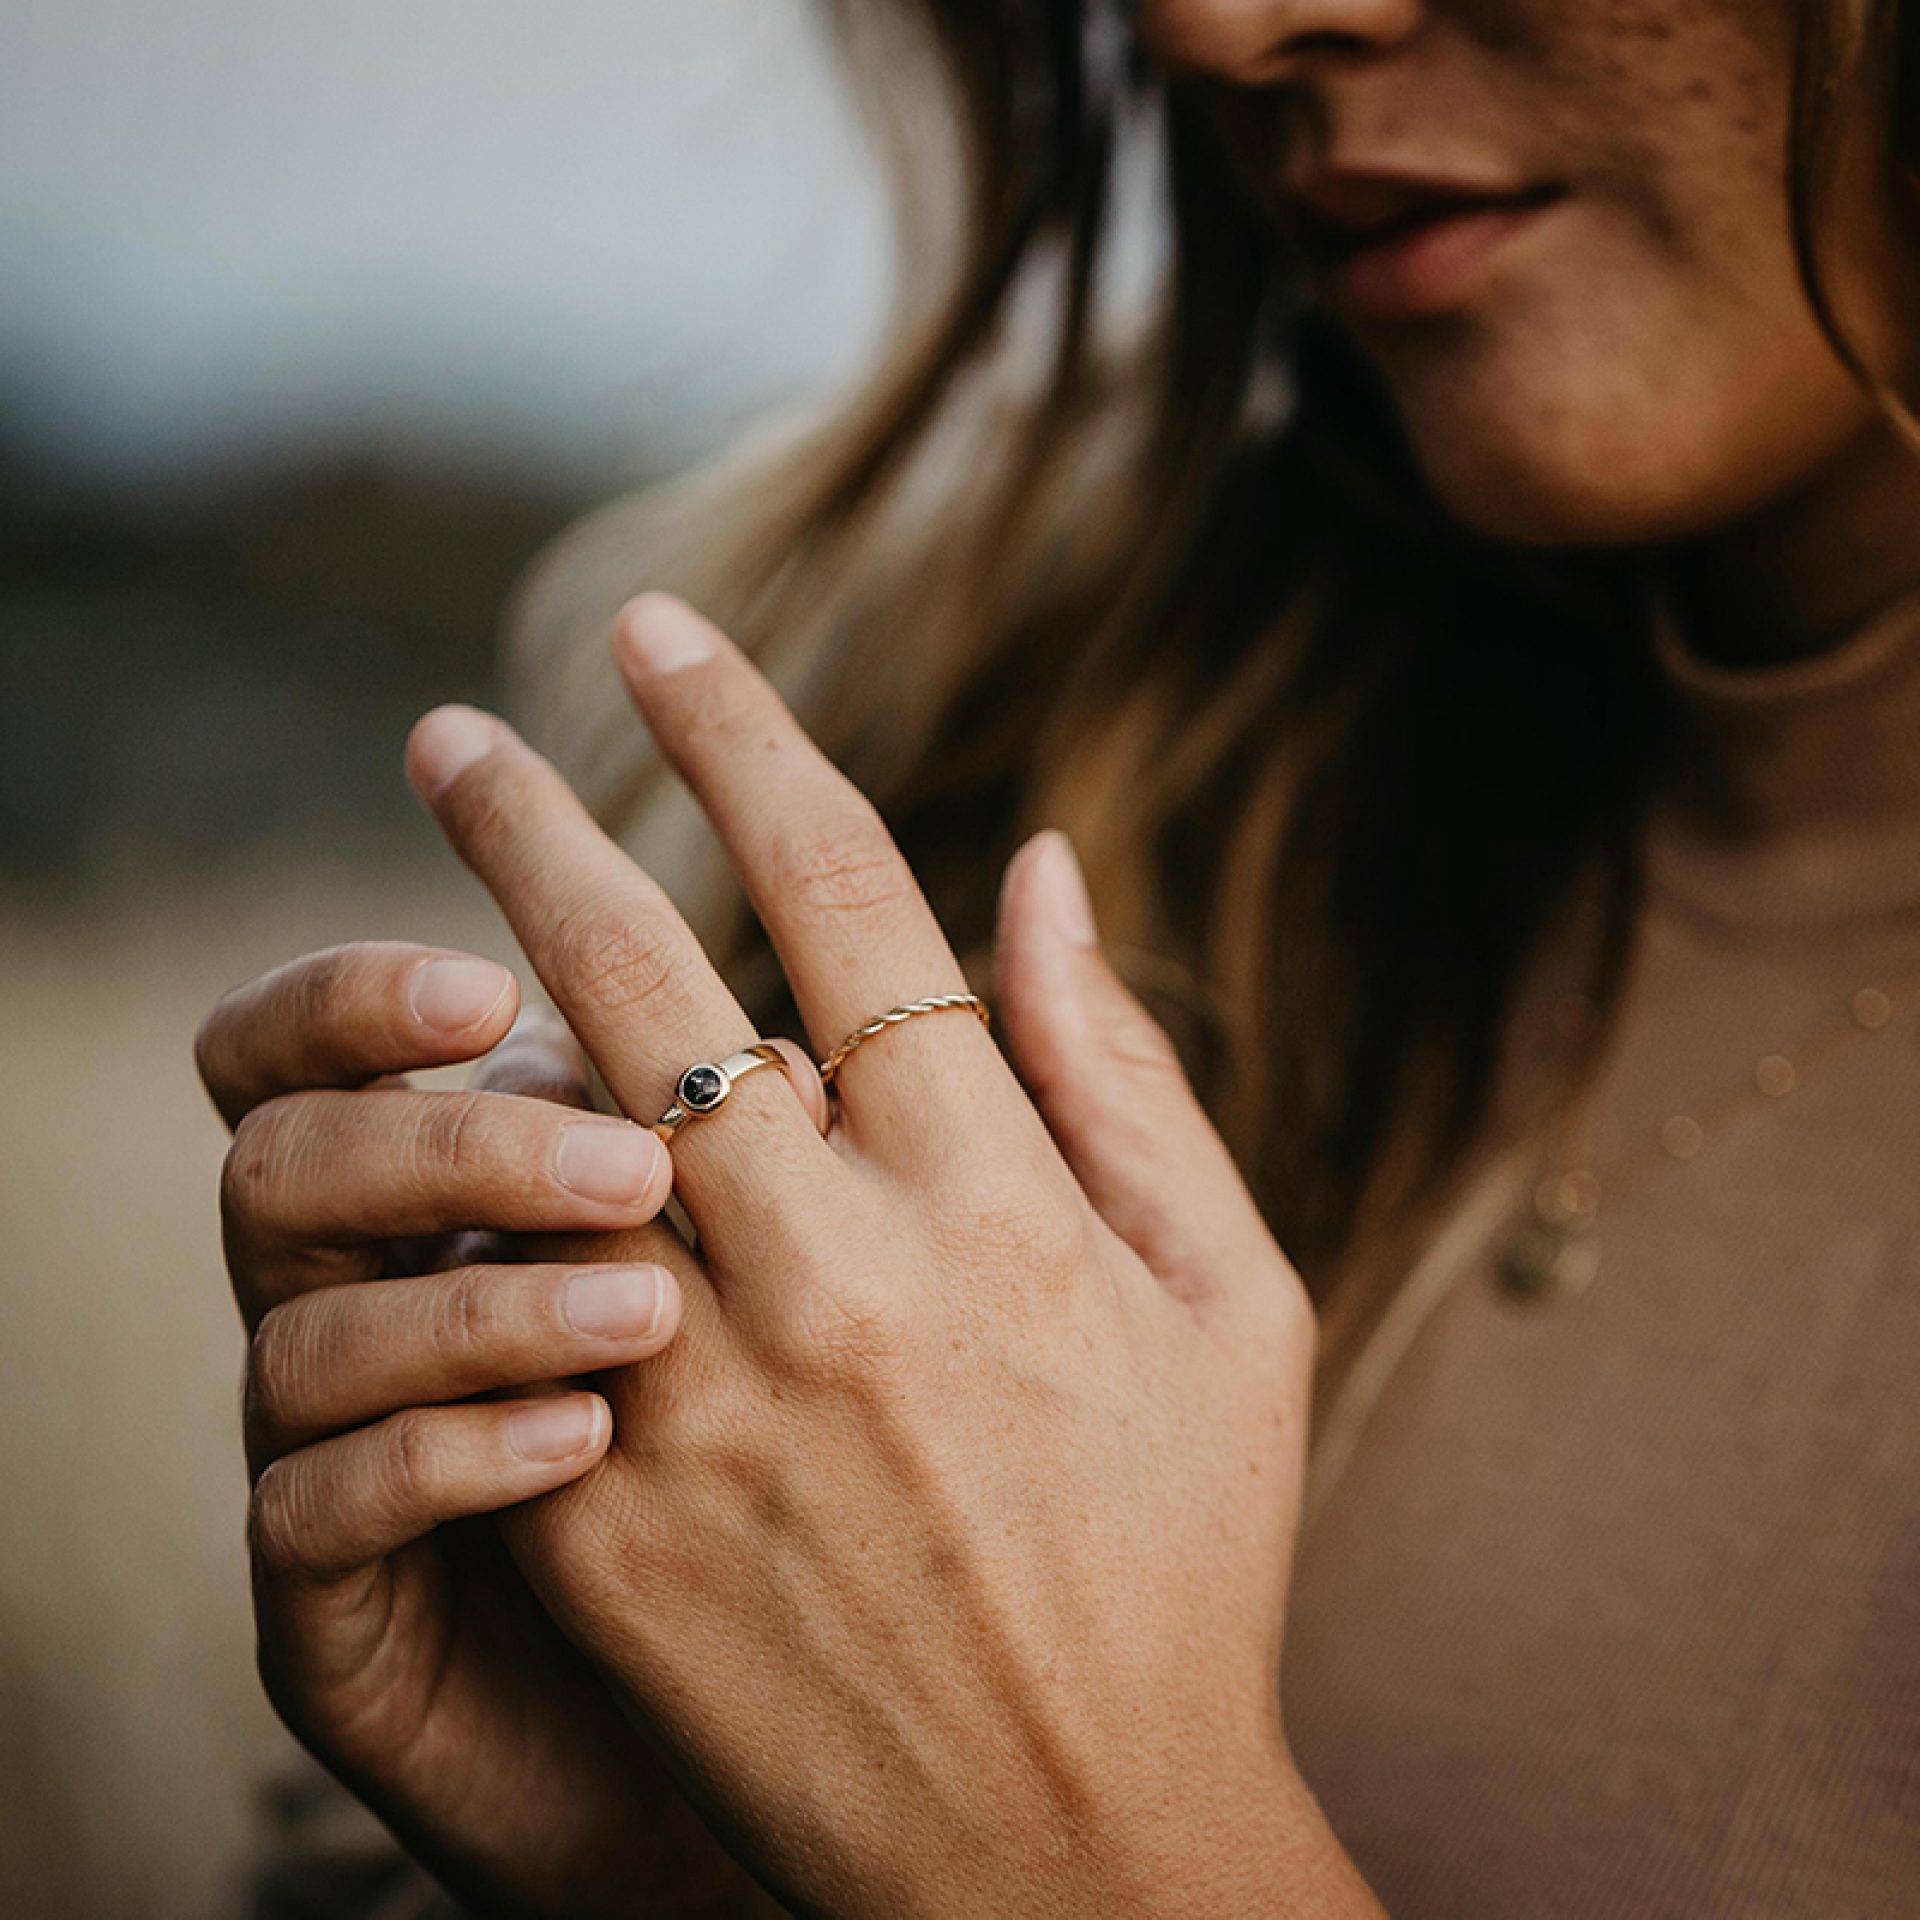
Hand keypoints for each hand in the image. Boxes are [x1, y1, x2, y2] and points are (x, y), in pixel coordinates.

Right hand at [196, 943, 791, 1916]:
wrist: (782, 1693)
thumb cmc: (815, 1455)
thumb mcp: (814, 1278)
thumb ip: (791, 1146)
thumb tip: (803, 1048)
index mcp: (458, 1182)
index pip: (329, 1043)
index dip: (364, 994)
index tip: (497, 992)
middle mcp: (371, 1290)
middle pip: (285, 1156)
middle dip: (437, 1142)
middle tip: (623, 1167)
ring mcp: (339, 1446)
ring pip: (305, 1330)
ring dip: (477, 1302)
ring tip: (656, 1319)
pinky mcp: (336, 1602)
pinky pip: (322, 1509)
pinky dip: (445, 1455)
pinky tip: (587, 1442)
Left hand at [400, 594, 1380, 1918]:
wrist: (1069, 1854)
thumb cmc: (1181, 1559)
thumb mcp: (1235, 1309)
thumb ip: (1132, 1074)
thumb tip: (1043, 865)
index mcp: (1007, 1204)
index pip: (851, 901)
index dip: (745, 741)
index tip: (660, 635)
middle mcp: (846, 1273)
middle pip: (651, 978)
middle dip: (536, 824)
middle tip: (448, 729)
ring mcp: (711, 1396)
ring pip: (554, 1126)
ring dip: (475, 997)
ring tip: (418, 944)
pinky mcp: (610, 1514)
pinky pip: (515, 1308)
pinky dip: (478, 1211)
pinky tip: (435, 1151)